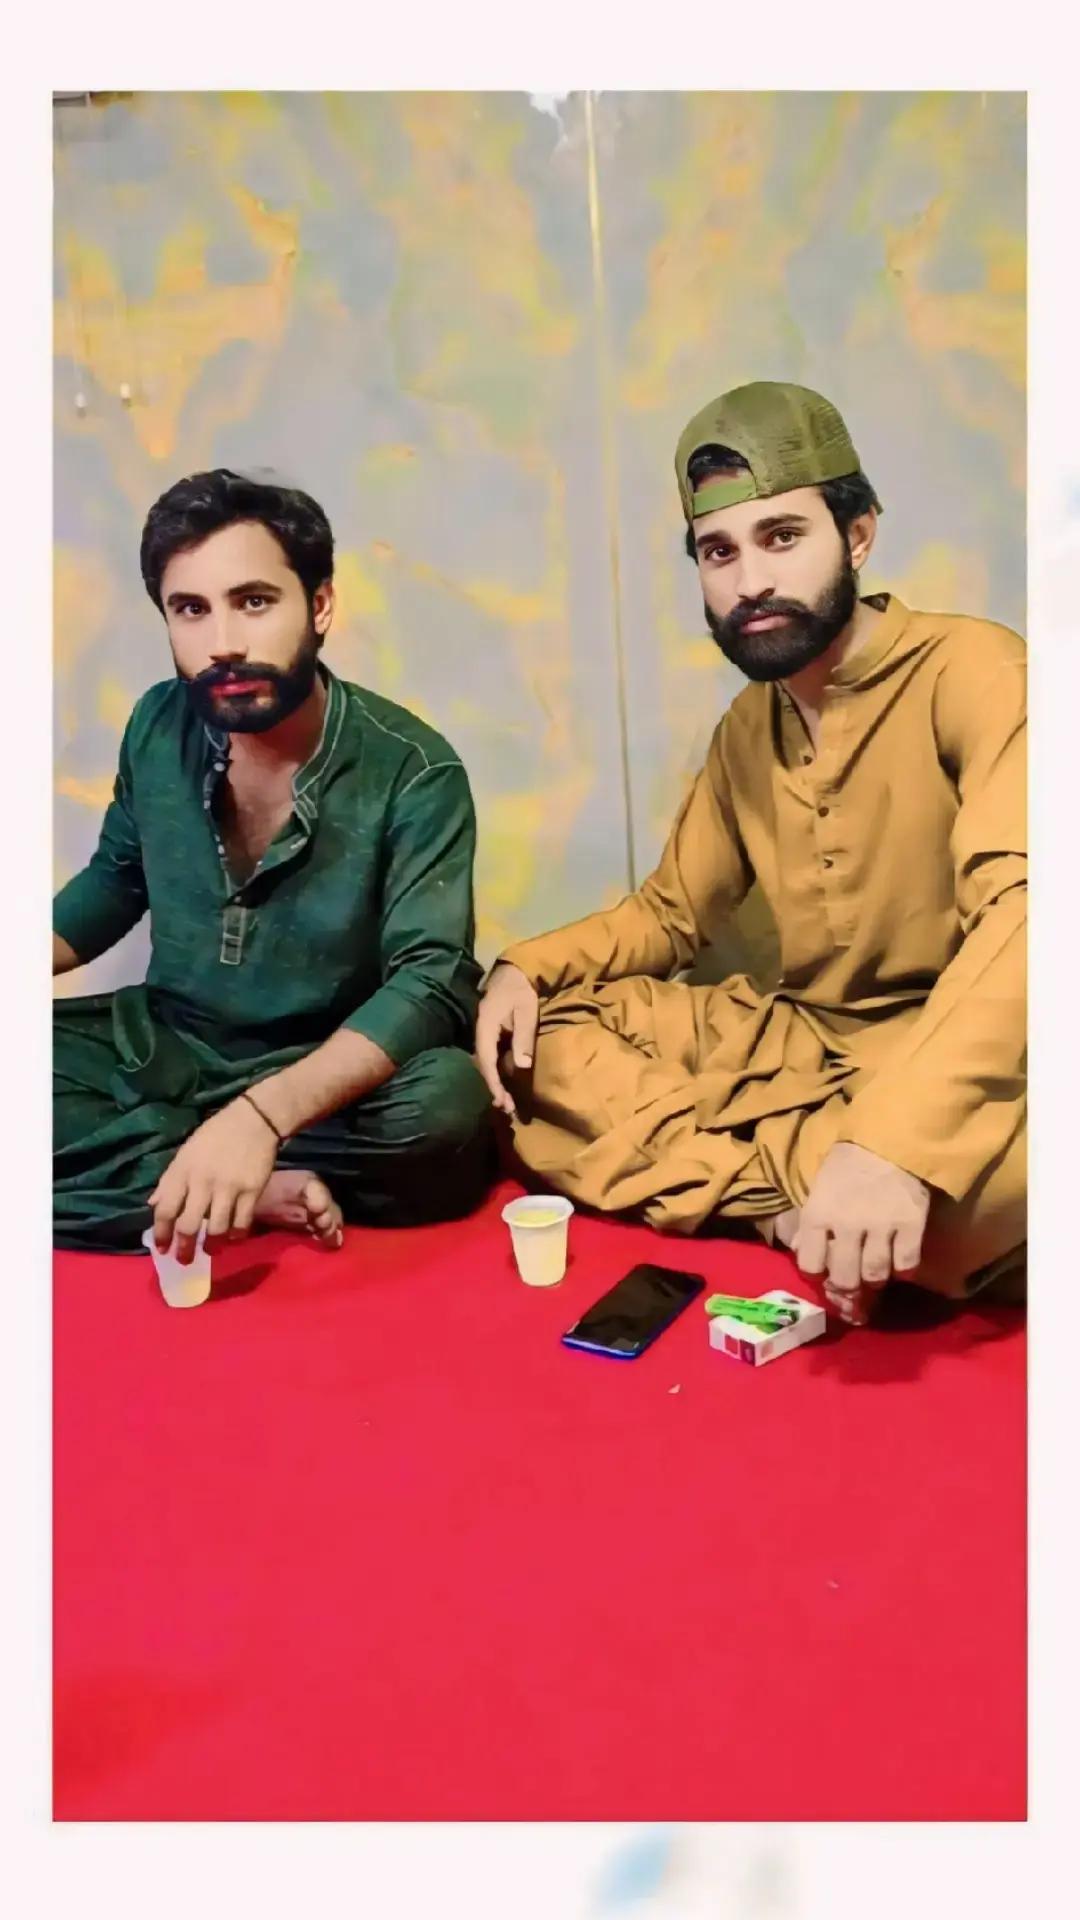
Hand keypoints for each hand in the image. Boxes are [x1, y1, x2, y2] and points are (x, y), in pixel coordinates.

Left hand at [148, 1098, 279, 1262]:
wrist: (254, 1120)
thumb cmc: (215, 1136)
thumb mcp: (186, 1153)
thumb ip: (169, 1180)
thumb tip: (154, 1205)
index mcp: (183, 1171)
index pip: (165, 1209)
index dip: (161, 1233)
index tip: (161, 1248)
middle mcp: (203, 1182)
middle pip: (188, 1225)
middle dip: (184, 1248)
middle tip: (184, 1259)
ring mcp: (229, 1188)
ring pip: (216, 1229)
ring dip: (211, 1246)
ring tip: (210, 1251)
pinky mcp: (252, 1191)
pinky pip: (242, 1222)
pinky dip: (236, 1235)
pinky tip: (233, 1238)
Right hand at [475, 963, 539, 1114]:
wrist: (515, 970)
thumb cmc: (522, 989)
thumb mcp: (526, 1011)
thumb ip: (523, 1038)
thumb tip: (522, 1066)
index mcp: (485, 1026)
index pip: (485, 1060)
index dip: (492, 1082)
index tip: (500, 1100)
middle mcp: (479, 1032)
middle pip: (482, 1065)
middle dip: (493, 1088)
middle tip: (506, 1109)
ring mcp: (483, 1033)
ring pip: (485, 1063)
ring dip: (494, 1082)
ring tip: (505, 1103)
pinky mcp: (490, 1033)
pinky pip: (490, 1057)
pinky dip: (496, 1072)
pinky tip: (504, 1084)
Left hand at [793, 1143, 929, 1325]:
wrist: (890, 1139)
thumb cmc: (849, 1163)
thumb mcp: (819, 1188)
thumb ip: (811, 1222)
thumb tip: (800, 1251)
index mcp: (818, 1213)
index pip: (810, 1265)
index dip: (817, 1273)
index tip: (825, 1269)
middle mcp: (847, 1224)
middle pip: (845, 1278)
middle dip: (848, 1287)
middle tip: (854, 1282)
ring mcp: (881, 1225)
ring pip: (875, 1275)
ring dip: (874, 1280)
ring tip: (875, 1271)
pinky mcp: (910, 1224)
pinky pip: (906, 1263)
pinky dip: (903, 1269)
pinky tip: (900, 1262)